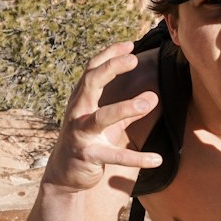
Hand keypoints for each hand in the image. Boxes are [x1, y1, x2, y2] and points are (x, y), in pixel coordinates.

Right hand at [45, 40, 161, 190]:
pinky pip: (114, 156)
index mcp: (81, 100)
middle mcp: (77, 113)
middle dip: (111, 68)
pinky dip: (137, 158)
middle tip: (134, 59)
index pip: (92, 70)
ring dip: (125, 107)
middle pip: (90, 83)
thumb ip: (128, 110)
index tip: (130, 44)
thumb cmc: (87, 142)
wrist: (63, 176)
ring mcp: (80, 134)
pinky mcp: (88, 156)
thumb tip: (154, 96)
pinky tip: (157, 159)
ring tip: (149, 100)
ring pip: (101, 117)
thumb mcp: (105, 123)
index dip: (109, 55)